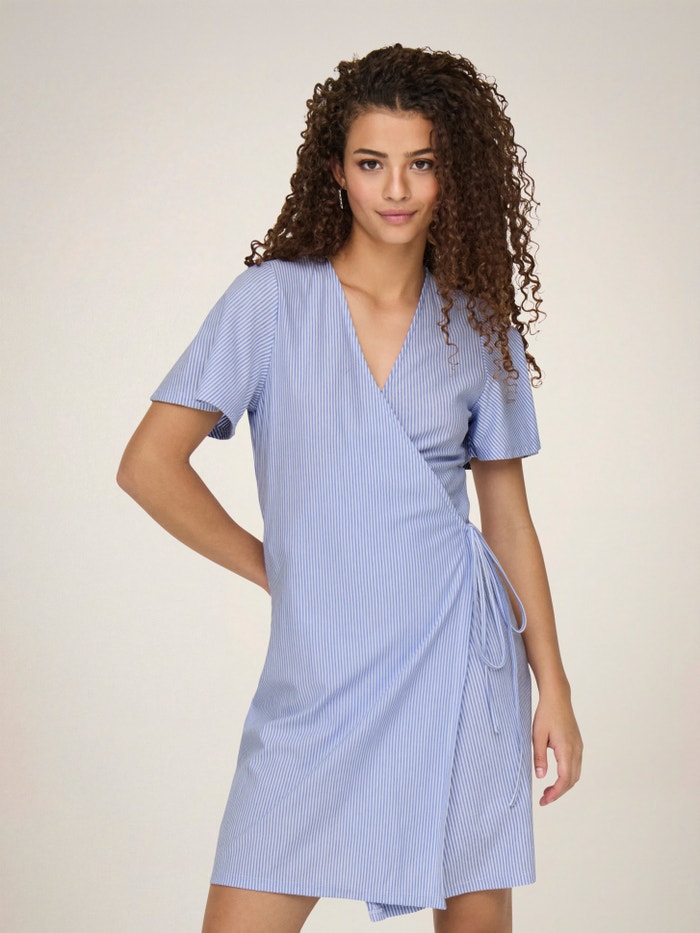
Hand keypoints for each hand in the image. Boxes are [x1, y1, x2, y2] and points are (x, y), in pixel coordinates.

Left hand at [532, 689, 582, 805]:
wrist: (557, 697)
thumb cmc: (546, 713)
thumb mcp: (537, 735)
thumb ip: (539, 756)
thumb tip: (541, 777)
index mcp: (566, 749)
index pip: (564, 779)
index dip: (555, 793)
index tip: (544, 800)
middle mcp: (576, 750)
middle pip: (572, 780)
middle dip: (559, 792)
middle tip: (544, 798)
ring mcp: (579, 747)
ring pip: (576, 774)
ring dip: (564, 785)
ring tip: (548, 790)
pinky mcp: (577, 744)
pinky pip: (576, 765)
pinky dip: (568, 775)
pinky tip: (556, 776)